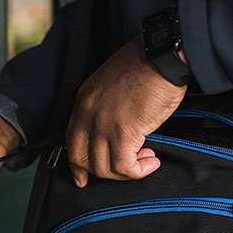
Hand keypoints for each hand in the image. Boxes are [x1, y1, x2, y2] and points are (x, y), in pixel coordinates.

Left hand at [66, 34, 186, 186]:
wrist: (161, 56)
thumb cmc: (147, 65)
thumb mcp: (114, 84)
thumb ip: (108, 108)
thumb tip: (119, 132)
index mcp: (84, 99)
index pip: (71, 139)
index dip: (77, 162)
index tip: (83, 176)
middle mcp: (88, 113)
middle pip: (81, 157)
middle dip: (100, 173)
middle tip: (122, 174)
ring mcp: (103, 124)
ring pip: (103, 167)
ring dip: (126, 172)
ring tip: (146, 159)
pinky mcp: (123, 132)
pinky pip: (125, 166)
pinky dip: (139, 170)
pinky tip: (152, 161)